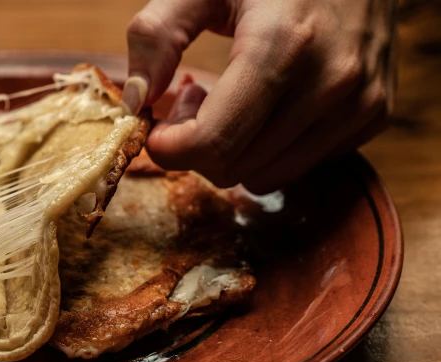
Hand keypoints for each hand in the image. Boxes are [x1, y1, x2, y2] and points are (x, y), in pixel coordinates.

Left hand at [124, 0, 397, 193]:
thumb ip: (157, 36)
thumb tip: (135, 102)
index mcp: (283, 45)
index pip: (214, 143)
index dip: (170, 149)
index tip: (154, 130)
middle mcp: (331, 82)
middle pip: (234, 168)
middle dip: (197, 147)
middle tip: (192, 101)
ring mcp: (360, 102)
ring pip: (266, 176)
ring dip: (233, 151)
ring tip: (230, 99)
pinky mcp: (375, 114)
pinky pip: (300, 165)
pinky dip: (270, 147)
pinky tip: (268, 103)